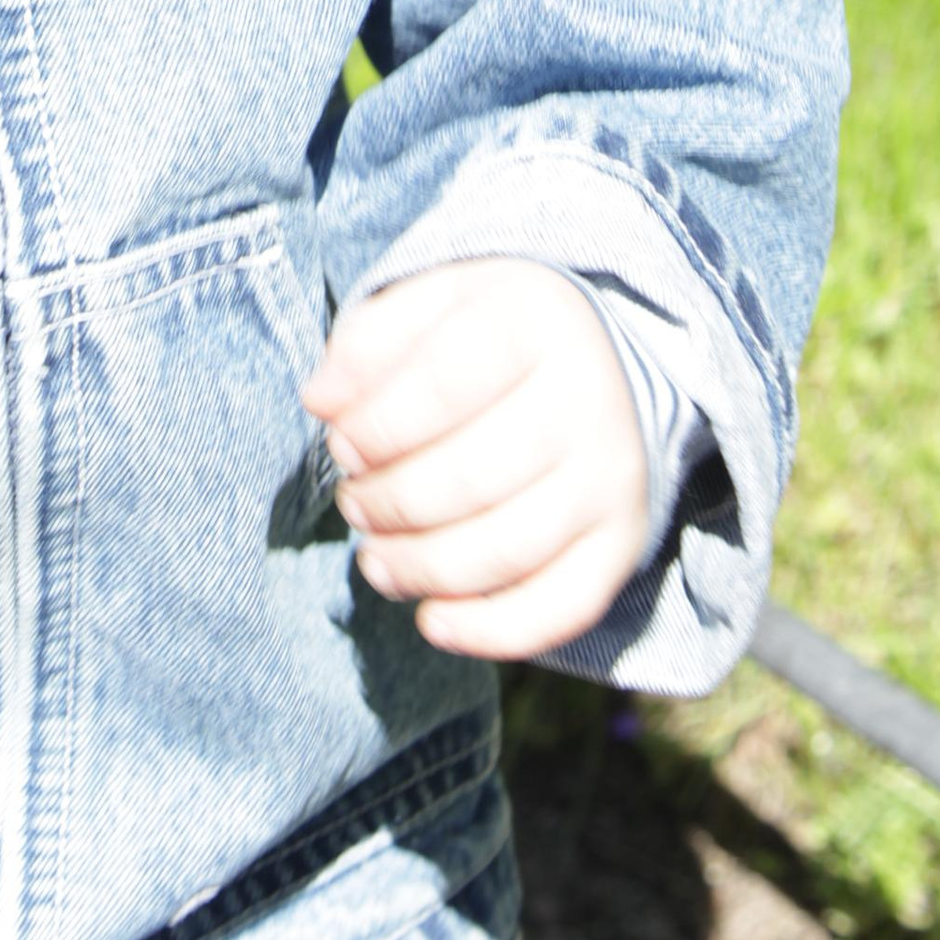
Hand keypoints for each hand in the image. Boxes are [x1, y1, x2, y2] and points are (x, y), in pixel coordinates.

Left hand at [302, 258, 652, 660]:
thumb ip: (366, 342)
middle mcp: (589, 396)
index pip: (445, 382)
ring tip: (373, 559)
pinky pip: (561, 609)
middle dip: (388, 503)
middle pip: (471, 477)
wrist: (590, 364)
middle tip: (352, 504)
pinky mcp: (621, 543)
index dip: (376, 427)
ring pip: (506, 550)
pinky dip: (489, 631)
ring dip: (420, 568)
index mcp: (536, 320)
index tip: (340, 445)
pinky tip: (432, 621)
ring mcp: (612, 476)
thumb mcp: (428, 307)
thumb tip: (318, 399)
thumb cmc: (482, 339)